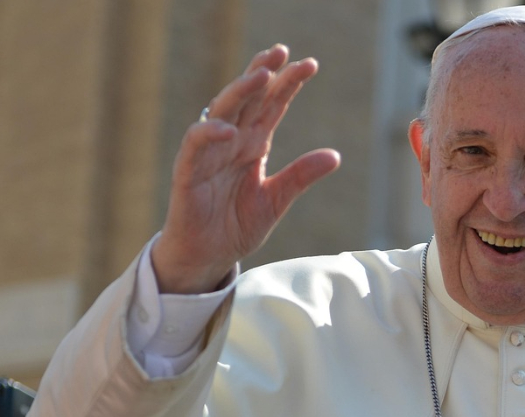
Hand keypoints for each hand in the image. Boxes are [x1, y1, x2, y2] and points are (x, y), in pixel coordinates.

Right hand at [152, 45, 341, 293]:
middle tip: (283, 51)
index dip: (288, 84)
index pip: (272, 106)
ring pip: (221, 112)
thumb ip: (300, 176)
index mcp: (253, 144)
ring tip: (261, 75)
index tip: (309, 65)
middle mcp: (231, 142)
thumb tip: (336, 155)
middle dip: (264, 73)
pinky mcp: (188, 172)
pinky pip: (196, 146)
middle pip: (248, 98)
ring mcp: (209, 154)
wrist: (208, 256)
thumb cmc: (236, 225)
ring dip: (240, 91)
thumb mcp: (276, 200)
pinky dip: (209, 134)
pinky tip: (228, 129)